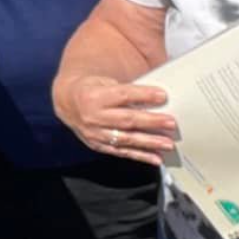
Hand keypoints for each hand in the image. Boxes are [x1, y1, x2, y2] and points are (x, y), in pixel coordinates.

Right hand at [58, 74, 178, 164]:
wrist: (67, 103)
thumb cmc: (92, 89)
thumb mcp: (105, 81)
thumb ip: (128, 88)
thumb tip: (158, 94)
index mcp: (94, 96)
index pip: (123, 95)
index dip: (143, 95)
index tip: (163, 96)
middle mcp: (94, 116)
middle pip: (126, 119)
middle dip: (151, 122)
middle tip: (171, 123)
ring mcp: (96, 134)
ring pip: (126, 139)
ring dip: (149, 142)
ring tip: (168, 144)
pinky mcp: (99, 146)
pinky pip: (122, 152)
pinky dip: (140, 156)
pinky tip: (156, 158)